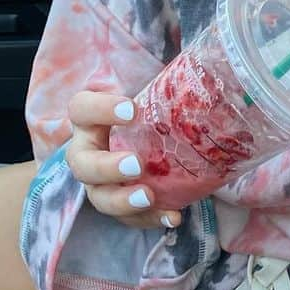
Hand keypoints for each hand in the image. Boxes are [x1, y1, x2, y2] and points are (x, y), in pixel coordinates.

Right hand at [65, 90, 181, 230]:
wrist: (153, 140)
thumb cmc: (150, 115)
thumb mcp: (152, 98)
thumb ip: (168, 87)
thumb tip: (209, 69)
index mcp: (91, 120)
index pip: (81, 108)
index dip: (100, 109)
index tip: (132, 110)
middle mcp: (88, 153)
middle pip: (82, 164)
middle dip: (106, 167)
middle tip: (135, 164)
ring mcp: (99, 183)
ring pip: (99, 198)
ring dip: (123, 201)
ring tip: (149, 196)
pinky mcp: (118, 205)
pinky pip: (128, 219)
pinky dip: (150, 219)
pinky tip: (172, 217)